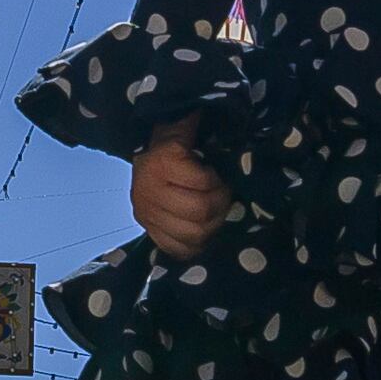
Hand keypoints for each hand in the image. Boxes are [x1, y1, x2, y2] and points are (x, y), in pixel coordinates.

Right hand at [131, 127, 233, 259]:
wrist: (146, 152)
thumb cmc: (176, 143)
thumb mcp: (188, 131)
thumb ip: (205, 135)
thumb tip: (234, 142)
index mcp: (162, 161)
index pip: (203, 182)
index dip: (218, 181)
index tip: (219, 177)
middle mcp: (149, 189)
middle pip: (199, 211)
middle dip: (219, 205)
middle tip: (223, 197)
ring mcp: (147, 213)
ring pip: (192, 234)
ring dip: (211, 226)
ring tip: (214, 213)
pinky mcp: (147, 229)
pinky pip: (176, 249)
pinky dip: (194, 245)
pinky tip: (202, 232)